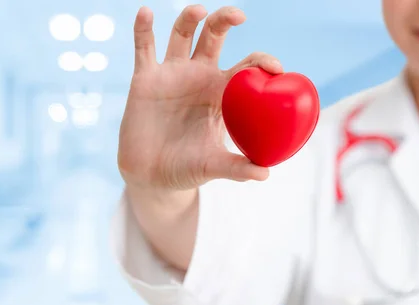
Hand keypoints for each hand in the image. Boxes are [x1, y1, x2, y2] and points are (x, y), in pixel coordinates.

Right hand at [118, 5, 283, 190]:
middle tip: (239, 16)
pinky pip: (143, 48)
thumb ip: (236, 168)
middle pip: (214, 36)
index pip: (245, 67)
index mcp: (221, 94)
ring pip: (182, 34)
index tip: (275, 67)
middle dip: (225, 20)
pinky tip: (146, 12)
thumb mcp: (212, 166)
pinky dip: (143, 28)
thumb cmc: (186, 169)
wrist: (150, 176)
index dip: (261, 61)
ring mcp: (172, 74)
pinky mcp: (145, 78)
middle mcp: (199, 77)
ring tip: (200, 11)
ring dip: (190, 17)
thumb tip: (265, 174)